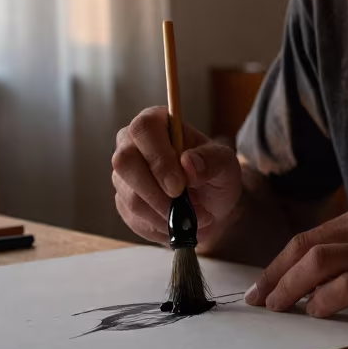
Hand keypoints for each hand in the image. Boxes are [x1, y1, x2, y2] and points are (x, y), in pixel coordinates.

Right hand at [111, 106, 242, 247]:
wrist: (210, 205)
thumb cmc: (215, 175)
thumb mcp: (225, 164)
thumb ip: (212, 160)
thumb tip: (188, 163)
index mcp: (156, 122)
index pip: (144, 130)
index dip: (158, 158)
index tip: (179, 186)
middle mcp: (131, 144)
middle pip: (124, 162)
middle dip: (155, 192)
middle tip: (183, 208)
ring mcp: (123, 174)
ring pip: (130, 197)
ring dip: (164, 214)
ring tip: (192, 217)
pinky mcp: (122, 201)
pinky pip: (133, 218)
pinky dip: (160, 226)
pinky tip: (177, 222)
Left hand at [244, 202, 347, 318]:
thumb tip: (322, 277)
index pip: (310, 235)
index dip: (279, 262)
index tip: (263, 284)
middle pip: (305, 245)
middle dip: (274, 275)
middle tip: (258, 300)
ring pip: (319, 262)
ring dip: (289, 288)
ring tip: (277, 309)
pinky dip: (324, 300)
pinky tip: (316, 313)